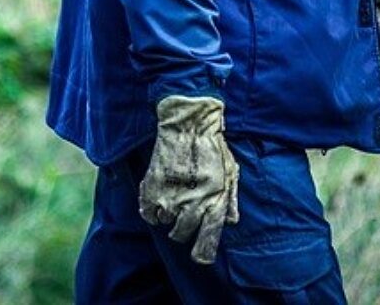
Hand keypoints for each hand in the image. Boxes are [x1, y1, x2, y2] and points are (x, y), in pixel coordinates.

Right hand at [138, 95, 239, 263]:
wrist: (188, 124)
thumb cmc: (213, 147)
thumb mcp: (231, 172)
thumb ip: (230, 199)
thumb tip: (231, 221)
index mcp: (214, 200)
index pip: (207, 240)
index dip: (202, 252)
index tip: (199, 255)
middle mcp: (192, 202)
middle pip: (181, 234)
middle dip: (183, 230)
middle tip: (183, 217)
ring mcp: (170, 195)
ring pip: (166, 222)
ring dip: (169, 216)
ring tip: (173, 199)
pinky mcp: (152, 186)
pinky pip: (148, 213)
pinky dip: (152, 211)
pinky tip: (158, 200)